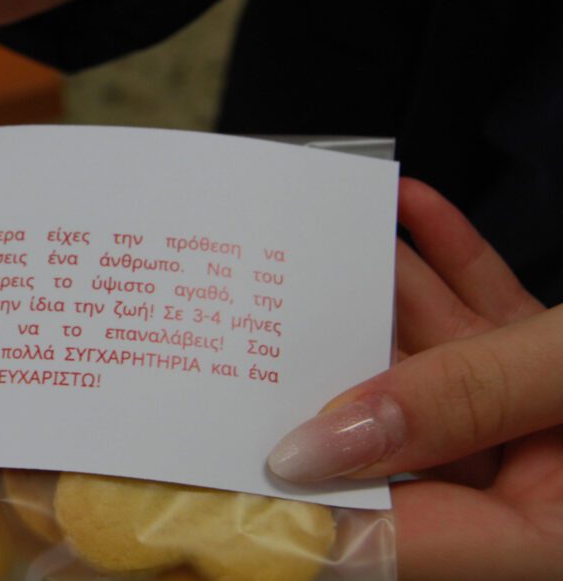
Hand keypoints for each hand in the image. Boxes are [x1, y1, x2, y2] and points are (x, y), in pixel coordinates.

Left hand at [267, 178, 562, 579]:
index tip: (223, 449)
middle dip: (338, 370)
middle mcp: (531, 496)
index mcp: (536, 542)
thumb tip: (315, 444)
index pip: (380, 541)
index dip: (297, 505)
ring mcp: (543, 430)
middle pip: (395, 445)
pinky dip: (453, 269)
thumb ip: (461, 402)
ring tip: (321, 243)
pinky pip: (488, 326)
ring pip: (437, 370)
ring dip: (388, 301)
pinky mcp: (557, 373)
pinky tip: (411, 209)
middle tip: (263, 318)